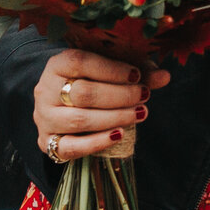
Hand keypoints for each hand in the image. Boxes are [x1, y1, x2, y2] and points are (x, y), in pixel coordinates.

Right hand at [33, 48, 169, 163]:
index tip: (137, 75)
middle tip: (144, 96)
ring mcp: (44, 117)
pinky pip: (70, 147)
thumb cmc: (91, 81)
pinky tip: (119, 135)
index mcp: (57, 64)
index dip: (111, 69)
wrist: (60, 104)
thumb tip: (165, 76)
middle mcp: (45, 89)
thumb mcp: (110, 70)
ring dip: (114, 118)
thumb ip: (137, 72)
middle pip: (83, 93)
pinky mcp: (46, 141)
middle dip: (120, 96)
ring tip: (140, 113)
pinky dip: (97, 142)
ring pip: (79, 120)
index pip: (80, 62)